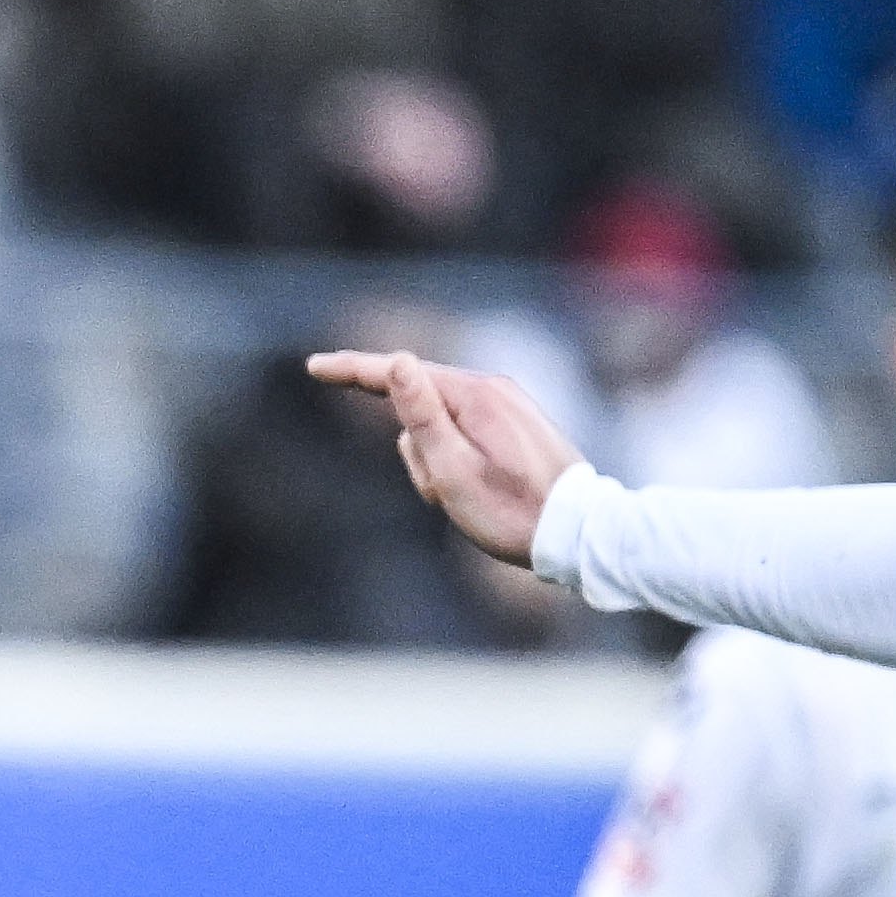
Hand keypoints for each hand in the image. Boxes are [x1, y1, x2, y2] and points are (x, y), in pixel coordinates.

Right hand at [309, 338, 585, 562]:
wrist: (581, 533)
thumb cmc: (512, 513)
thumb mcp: (455, 472)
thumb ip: (422, 417)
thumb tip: (398, 363)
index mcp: (475, 396)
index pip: (398, 373)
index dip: (352, 371)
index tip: (313, 367)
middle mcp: (492, 388)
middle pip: (418, 406)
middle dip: (415, 450)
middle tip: (442, 495)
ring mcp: (506, 404)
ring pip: (439, 426)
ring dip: (436, 463)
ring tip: (466, 499)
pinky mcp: (513, 422)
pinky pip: (462, 435)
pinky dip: (456, 463)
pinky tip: (480, 494)